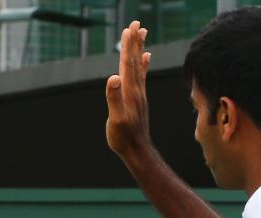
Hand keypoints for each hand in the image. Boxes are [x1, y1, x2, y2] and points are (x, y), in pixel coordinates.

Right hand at [105, 21, 152, 158]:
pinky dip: (143, 65)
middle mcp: (136, 90)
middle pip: (135, 61)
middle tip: (136, 23)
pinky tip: (146, 57)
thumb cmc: (123, 137)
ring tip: (142, 33)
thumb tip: (113, 78)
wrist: (137, 151)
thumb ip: (114, 98)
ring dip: (139, 49)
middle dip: (135, 41)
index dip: (128, 46)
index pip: (128, 64)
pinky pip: (141, 77)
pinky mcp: (139, 99)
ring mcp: (139, 94)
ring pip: (139, 66)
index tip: (129, 28)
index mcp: (129, 91)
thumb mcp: (115, 119)